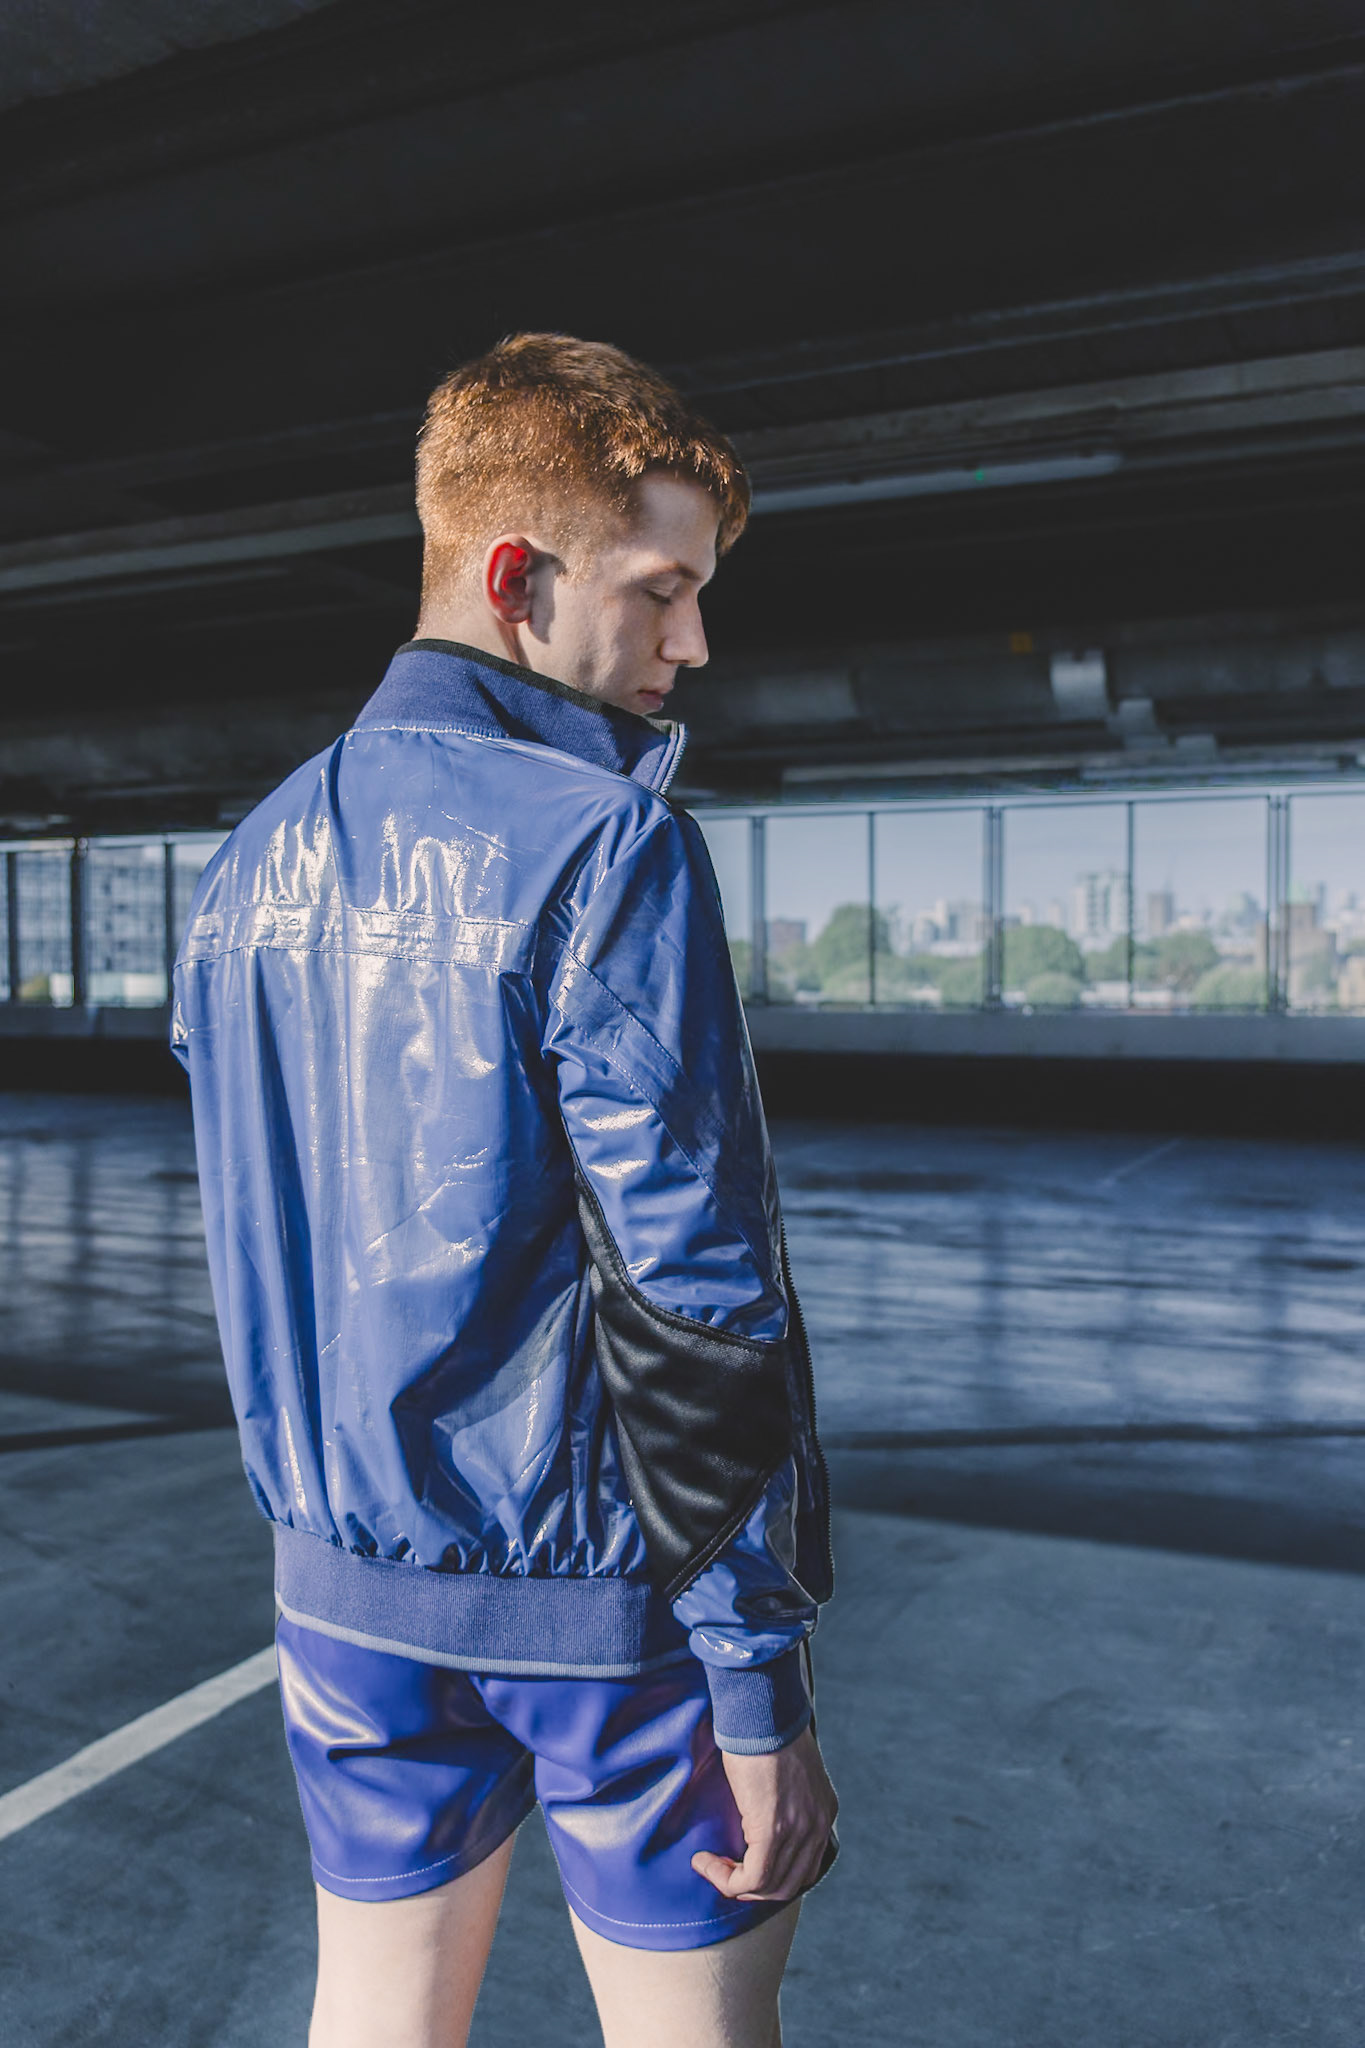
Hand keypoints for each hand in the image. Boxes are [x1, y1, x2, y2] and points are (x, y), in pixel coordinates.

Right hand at [691, 1726, 837, 1901]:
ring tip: (710, 1866)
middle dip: (754, 1888)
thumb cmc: (764, 1730)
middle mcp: (818, 1826)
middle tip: (725, 1873)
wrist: (760, 1711)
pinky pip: (752, 1879)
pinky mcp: (774, 1832)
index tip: (740, 1863)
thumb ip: (784, 1797)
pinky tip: (704, 1862)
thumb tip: (758, 1814)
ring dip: (735, 1885)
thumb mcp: (786, 1770)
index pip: (804, 1865)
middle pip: (790, 1884)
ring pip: (770, 1887)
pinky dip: (725, 1880)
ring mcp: (800, 1831)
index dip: (772, 1875)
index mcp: (823, 1811)